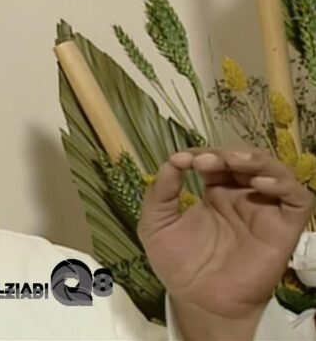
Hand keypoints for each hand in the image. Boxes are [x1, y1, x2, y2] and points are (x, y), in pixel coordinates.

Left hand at [137, 148, 313, 337]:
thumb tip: (172, 160)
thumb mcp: (156, 224)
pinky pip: (298, 200)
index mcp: (214, 191)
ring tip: (233, 161)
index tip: (182, 160)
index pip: (216, 159)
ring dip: (255, 160)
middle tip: (204, 160)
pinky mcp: (283, 229)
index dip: (202, 153)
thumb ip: (160, 192)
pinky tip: (259, 185)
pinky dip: (284, 186)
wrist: (198, 302)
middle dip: (226, 153)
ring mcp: (264, 211)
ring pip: (274, 171)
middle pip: (245, 159)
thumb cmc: (177, 264)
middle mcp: (241, 196)